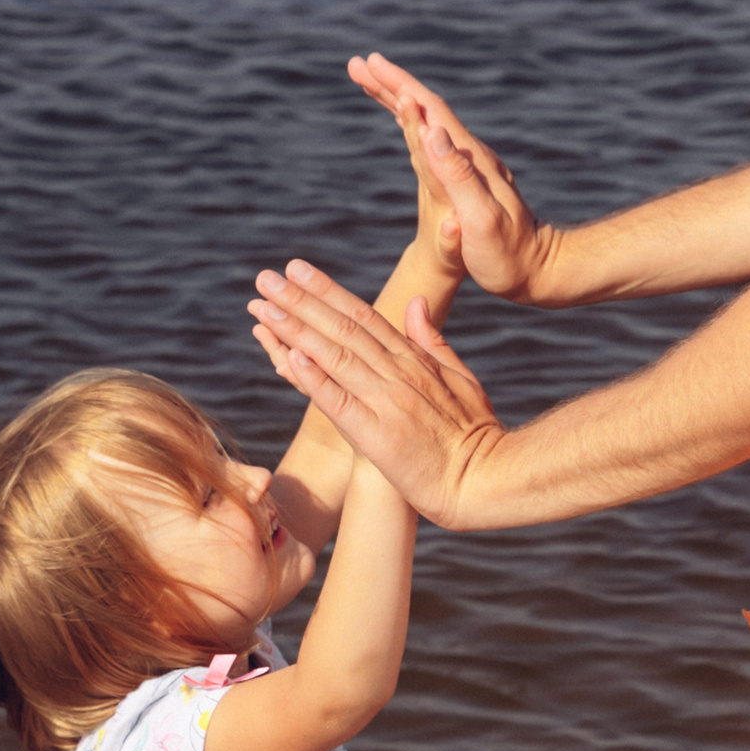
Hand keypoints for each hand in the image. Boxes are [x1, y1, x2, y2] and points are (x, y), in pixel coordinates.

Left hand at [250, 262, 506, 527]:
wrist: (486, 481)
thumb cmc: (475, 436)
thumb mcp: (461, 378)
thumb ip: (433, 341)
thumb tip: (415, 302)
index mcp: (414, 360)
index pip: (364, 316)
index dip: (327, 291)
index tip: (296, 269)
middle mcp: (398, 374)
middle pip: (343, 329)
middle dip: (301, 301)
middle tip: (265, 277)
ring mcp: (388, 403)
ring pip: (335, 357)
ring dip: (296, 330)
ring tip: (264, 307)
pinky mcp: (378, 437)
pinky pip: (340, 403)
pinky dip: (316, 380)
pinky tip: (289, 358)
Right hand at [347, 53, 558, 303]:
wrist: (535, 270)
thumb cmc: (506, 253)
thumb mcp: (481, 218)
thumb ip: (458, 175)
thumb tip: (432, 132)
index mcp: (469, 159)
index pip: (431, 111)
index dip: (401, 85)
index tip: (372, 64)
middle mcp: (469, 154)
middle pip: (427, 108)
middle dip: (392, 84)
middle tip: (358, 64)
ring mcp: (469, 164)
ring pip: (428, 120)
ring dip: (399, 98)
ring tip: (370, 82)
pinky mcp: (466, 177)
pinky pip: (433, 140)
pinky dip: (412, 124)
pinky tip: (404, 121)